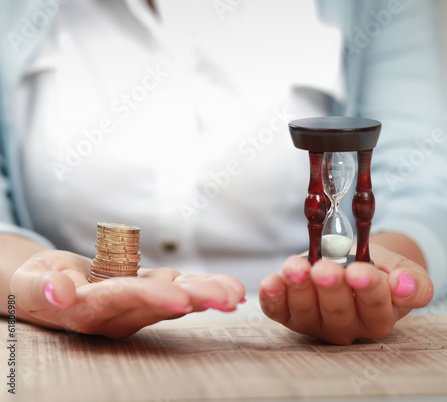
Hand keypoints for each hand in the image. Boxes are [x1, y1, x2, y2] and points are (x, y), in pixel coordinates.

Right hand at [11, 250, 244, 337]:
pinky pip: (179, 289)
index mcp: (89, 310)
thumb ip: (45, 288)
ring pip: (175, 299)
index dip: (150, 297)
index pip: (122, 300)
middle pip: (160, 304)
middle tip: (228, 299)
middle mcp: (120, 313)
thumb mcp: (33, 284)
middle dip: (195, 299)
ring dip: (208, 295)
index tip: (181, 298)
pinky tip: (231, 289)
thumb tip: (61, 291)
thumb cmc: (39, 283)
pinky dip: (204, 288)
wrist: (51, 287)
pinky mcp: (149, 292)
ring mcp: (138, 304)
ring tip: (237, 294)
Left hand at [258, 244, 432, 344]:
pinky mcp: (291, 315)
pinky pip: (279, 311)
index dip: (367, 289)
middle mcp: (347, 326)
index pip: (375, 306)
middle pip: (338, 312)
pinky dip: (272, 297)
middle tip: (325, 268)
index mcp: (379, 316)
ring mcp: (316, 323)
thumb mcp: (402, 270)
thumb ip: (413, 281)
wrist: (354, 264)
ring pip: (306, 311)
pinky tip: (270, 282)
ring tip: (296, 267)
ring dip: (298, 288)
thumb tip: (404, 286)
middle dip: (330, 289)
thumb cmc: (379, 269)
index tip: (359, 272)